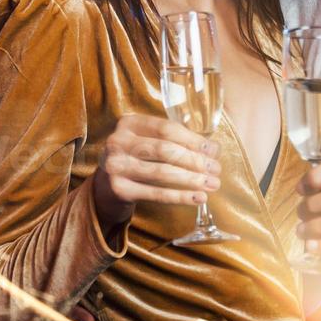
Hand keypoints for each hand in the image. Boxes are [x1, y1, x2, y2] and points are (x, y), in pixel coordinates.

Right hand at [91, 113, 220, 230]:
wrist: (105, 186)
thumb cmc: (135, 159)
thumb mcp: (145, 141)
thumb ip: (173, 140)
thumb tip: (212, 149)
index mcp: (128, 123)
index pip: (166, 129)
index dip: (193, 139)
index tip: (213, 150)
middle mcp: (118, 142)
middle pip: (165, 150)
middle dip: (195, 160)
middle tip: (216, 169)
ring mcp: (116, 166)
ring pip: (162, 172)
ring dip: (191, 179)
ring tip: (212, 184)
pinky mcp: (119, 189)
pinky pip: (156, 194)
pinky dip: (180, 197)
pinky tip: (198, 198)